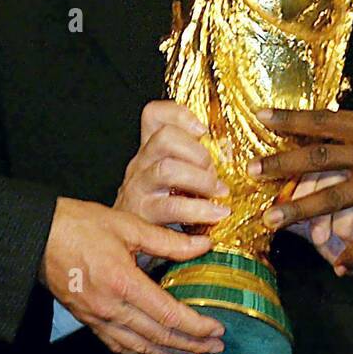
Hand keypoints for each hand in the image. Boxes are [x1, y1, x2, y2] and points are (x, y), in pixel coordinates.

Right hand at [39, 197, 224, 353]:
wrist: (39, 236)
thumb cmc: (79, 226)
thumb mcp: (127, 225)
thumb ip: (167, 241)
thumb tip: (202, 246)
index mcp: (122, 282)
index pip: (167, 315)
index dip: (196, 326)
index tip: (216, 329)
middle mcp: (110, 307)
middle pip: (158, 338)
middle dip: (190, 346)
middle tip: (214, 348)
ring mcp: (97, 318)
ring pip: (139, 348)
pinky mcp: (88, 320)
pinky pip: (119, 346)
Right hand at [115, 102, 230, 239]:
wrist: (125, 239)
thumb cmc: (157, 204)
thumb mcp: (170, 175)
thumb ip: (191, 159)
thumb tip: (227, 155)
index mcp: (149, 149)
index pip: (153, 115)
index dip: (179, 114)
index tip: (202, 130)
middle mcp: (141, 163)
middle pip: (164, 138)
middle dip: (197, 153)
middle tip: (213, 173)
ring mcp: (140, 187)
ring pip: (167, 169)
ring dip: (200, 180)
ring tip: (217, 193)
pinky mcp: (144, 214)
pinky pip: (173, 208)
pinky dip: (201, 211)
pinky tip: (216, 214)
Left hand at [246, 109, 352, 270]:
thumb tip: (331, 122)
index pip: (323, 121)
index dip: (291, 119)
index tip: (260, 116)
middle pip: (317, 159)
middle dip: (281, 165)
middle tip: (251, 170)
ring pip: (331, 199)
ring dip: (298, 211)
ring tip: (270, 220)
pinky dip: (351, 253)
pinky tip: (338, 266)